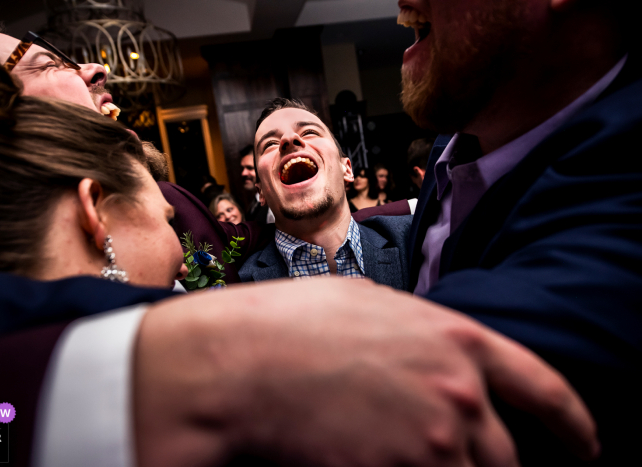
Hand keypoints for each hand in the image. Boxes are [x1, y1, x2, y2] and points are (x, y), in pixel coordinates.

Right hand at [133, 278, 597, 466]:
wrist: (242, 363)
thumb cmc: (294, 326)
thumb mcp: (373, 306)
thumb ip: (422, 337)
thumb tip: (438, 359)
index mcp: (457, 341)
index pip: (544, 389)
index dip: (573, 425)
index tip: (584, 449)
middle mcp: (459, 394)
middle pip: (506, 458)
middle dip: (490, 466)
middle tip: (457, 461)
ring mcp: (434, 442)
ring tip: (405, 456)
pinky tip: (376, 461)